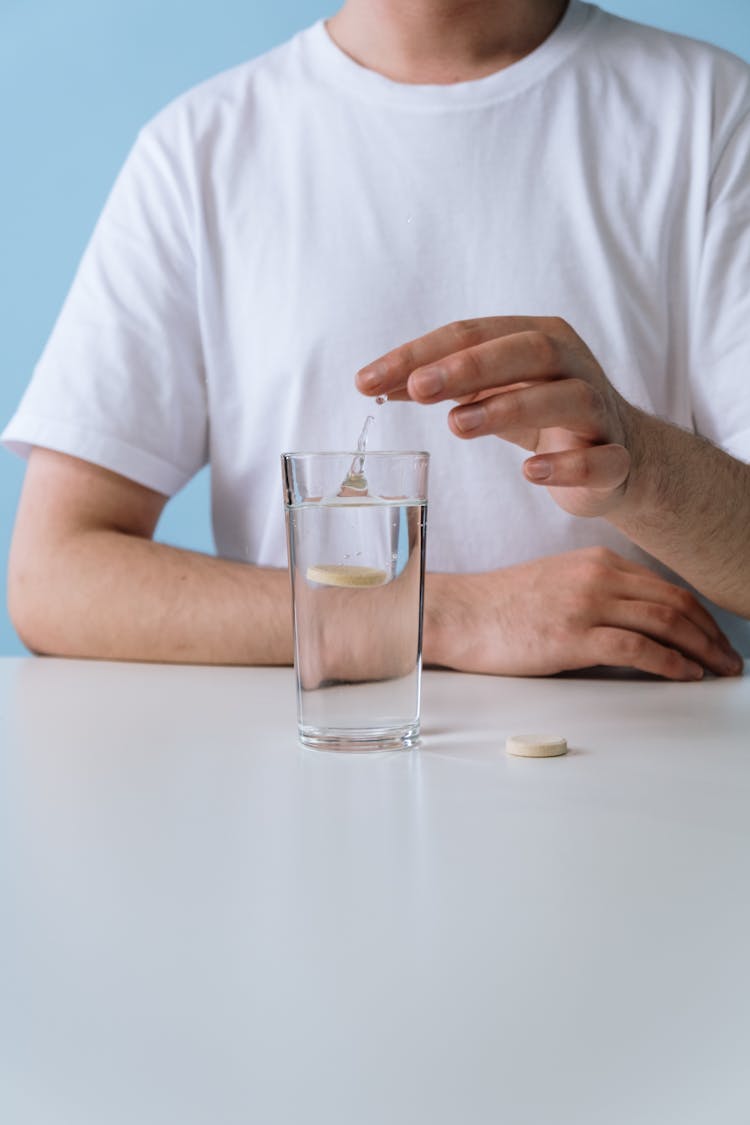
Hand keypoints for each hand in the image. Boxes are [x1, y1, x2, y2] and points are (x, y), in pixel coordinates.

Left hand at [356, 317, 641, 519]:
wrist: (623, 458)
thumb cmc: (544, 414)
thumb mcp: (491, 390)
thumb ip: (442, 383)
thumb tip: (377, 384)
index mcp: (539, 337)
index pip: (473, 333)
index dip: (419, 354)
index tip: (367, 381)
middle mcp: (572, 366)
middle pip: (527, 351)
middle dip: (469, 366)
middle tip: (417, 388)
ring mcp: (598, 412)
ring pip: (565, 398)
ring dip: (510, 408)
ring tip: (458, 425)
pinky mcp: (615, 461)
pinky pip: (600, 460)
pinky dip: (567, 465)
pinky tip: (531, 472)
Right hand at [424, 548, 743, 679]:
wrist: (458, 614)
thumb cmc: (500, 607)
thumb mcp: (557, 584)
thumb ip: (597, 594)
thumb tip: (636, 623)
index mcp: (596, 562)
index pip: (664, 588)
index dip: (699, 616)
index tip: (714, 637)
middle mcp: (598, 577)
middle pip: (674, 603)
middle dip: (710, 634)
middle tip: (730, 659)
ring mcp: (586, 604)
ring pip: (664, 622)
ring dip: (701, 650)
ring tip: (718, 670)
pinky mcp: (573, 635)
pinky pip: (638, 647)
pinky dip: (670, 662)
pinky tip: (686, 675)